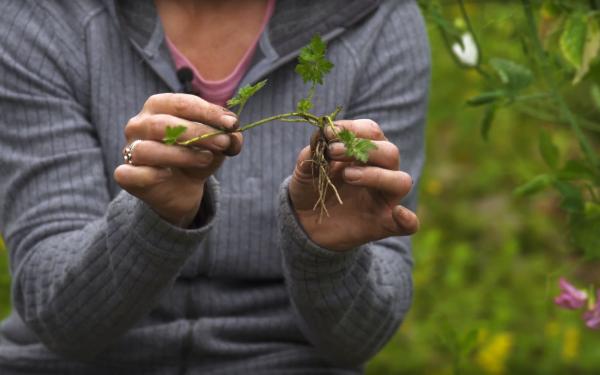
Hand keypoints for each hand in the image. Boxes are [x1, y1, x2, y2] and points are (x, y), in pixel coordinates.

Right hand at [114, 93, 242, 227]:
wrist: (183, 188)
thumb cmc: (197, 155)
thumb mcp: (218, 144)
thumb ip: (229, 137)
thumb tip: (234, 135)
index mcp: (159, 106)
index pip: (181, 103)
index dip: (208, 112)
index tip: (232, 123)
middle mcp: (139, 125)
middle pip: (164, 124)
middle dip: (198, 132)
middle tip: (223, 142)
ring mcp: (129, 150)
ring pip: (148, 149)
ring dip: (182, 154)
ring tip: (207, 158)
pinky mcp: (126, 175)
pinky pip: (130, 173)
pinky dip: (150, 174)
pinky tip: (168, 175)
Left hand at [289, 119, 418, 250]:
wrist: (305, 223)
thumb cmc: (310, 189)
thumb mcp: (305, 169)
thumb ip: (311, 153)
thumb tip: (319, 135)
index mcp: (365, 154)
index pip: (372, 133)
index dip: (353, 128)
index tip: (329, 131)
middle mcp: (381, 172)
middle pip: (390, 153)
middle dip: (364, 148)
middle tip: (333, 152)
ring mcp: (384, 199)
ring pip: (401, 181)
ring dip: (377, 175)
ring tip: (347, 175)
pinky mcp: (384, 225)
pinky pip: (408, 225)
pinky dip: (408, 219)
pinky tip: (398, 213)